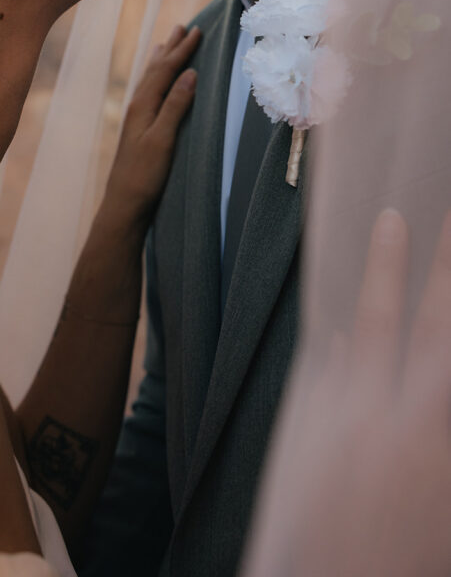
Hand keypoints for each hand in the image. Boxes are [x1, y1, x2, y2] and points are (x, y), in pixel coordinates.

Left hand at [102, 24, 200, 227]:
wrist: (124, 203)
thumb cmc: (144, 174)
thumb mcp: (162, 139)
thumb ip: (175, 106)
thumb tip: (190, 73)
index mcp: (143, 105)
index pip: (165, 70)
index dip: (182, 51)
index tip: (197, 31)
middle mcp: (137, 106)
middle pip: (156, 70)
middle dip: (171, 48)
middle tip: (183, 26)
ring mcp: (136, 117)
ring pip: (150, 79)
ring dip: (161, 60)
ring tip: (166, 44)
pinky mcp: (138, 129)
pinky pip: (148, 92)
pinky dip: (155, 79)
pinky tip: (155, 83)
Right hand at [245, 209, 450, 576]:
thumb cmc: (318, 525)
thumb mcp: (305, 453)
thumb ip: (324, 390)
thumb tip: (340, 337)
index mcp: (354, 410)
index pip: (370, 317)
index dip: (383, 265)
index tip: (394, 217)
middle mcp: (406, 420)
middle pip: (436, 328)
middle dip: (449, 270)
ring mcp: (442, 448)